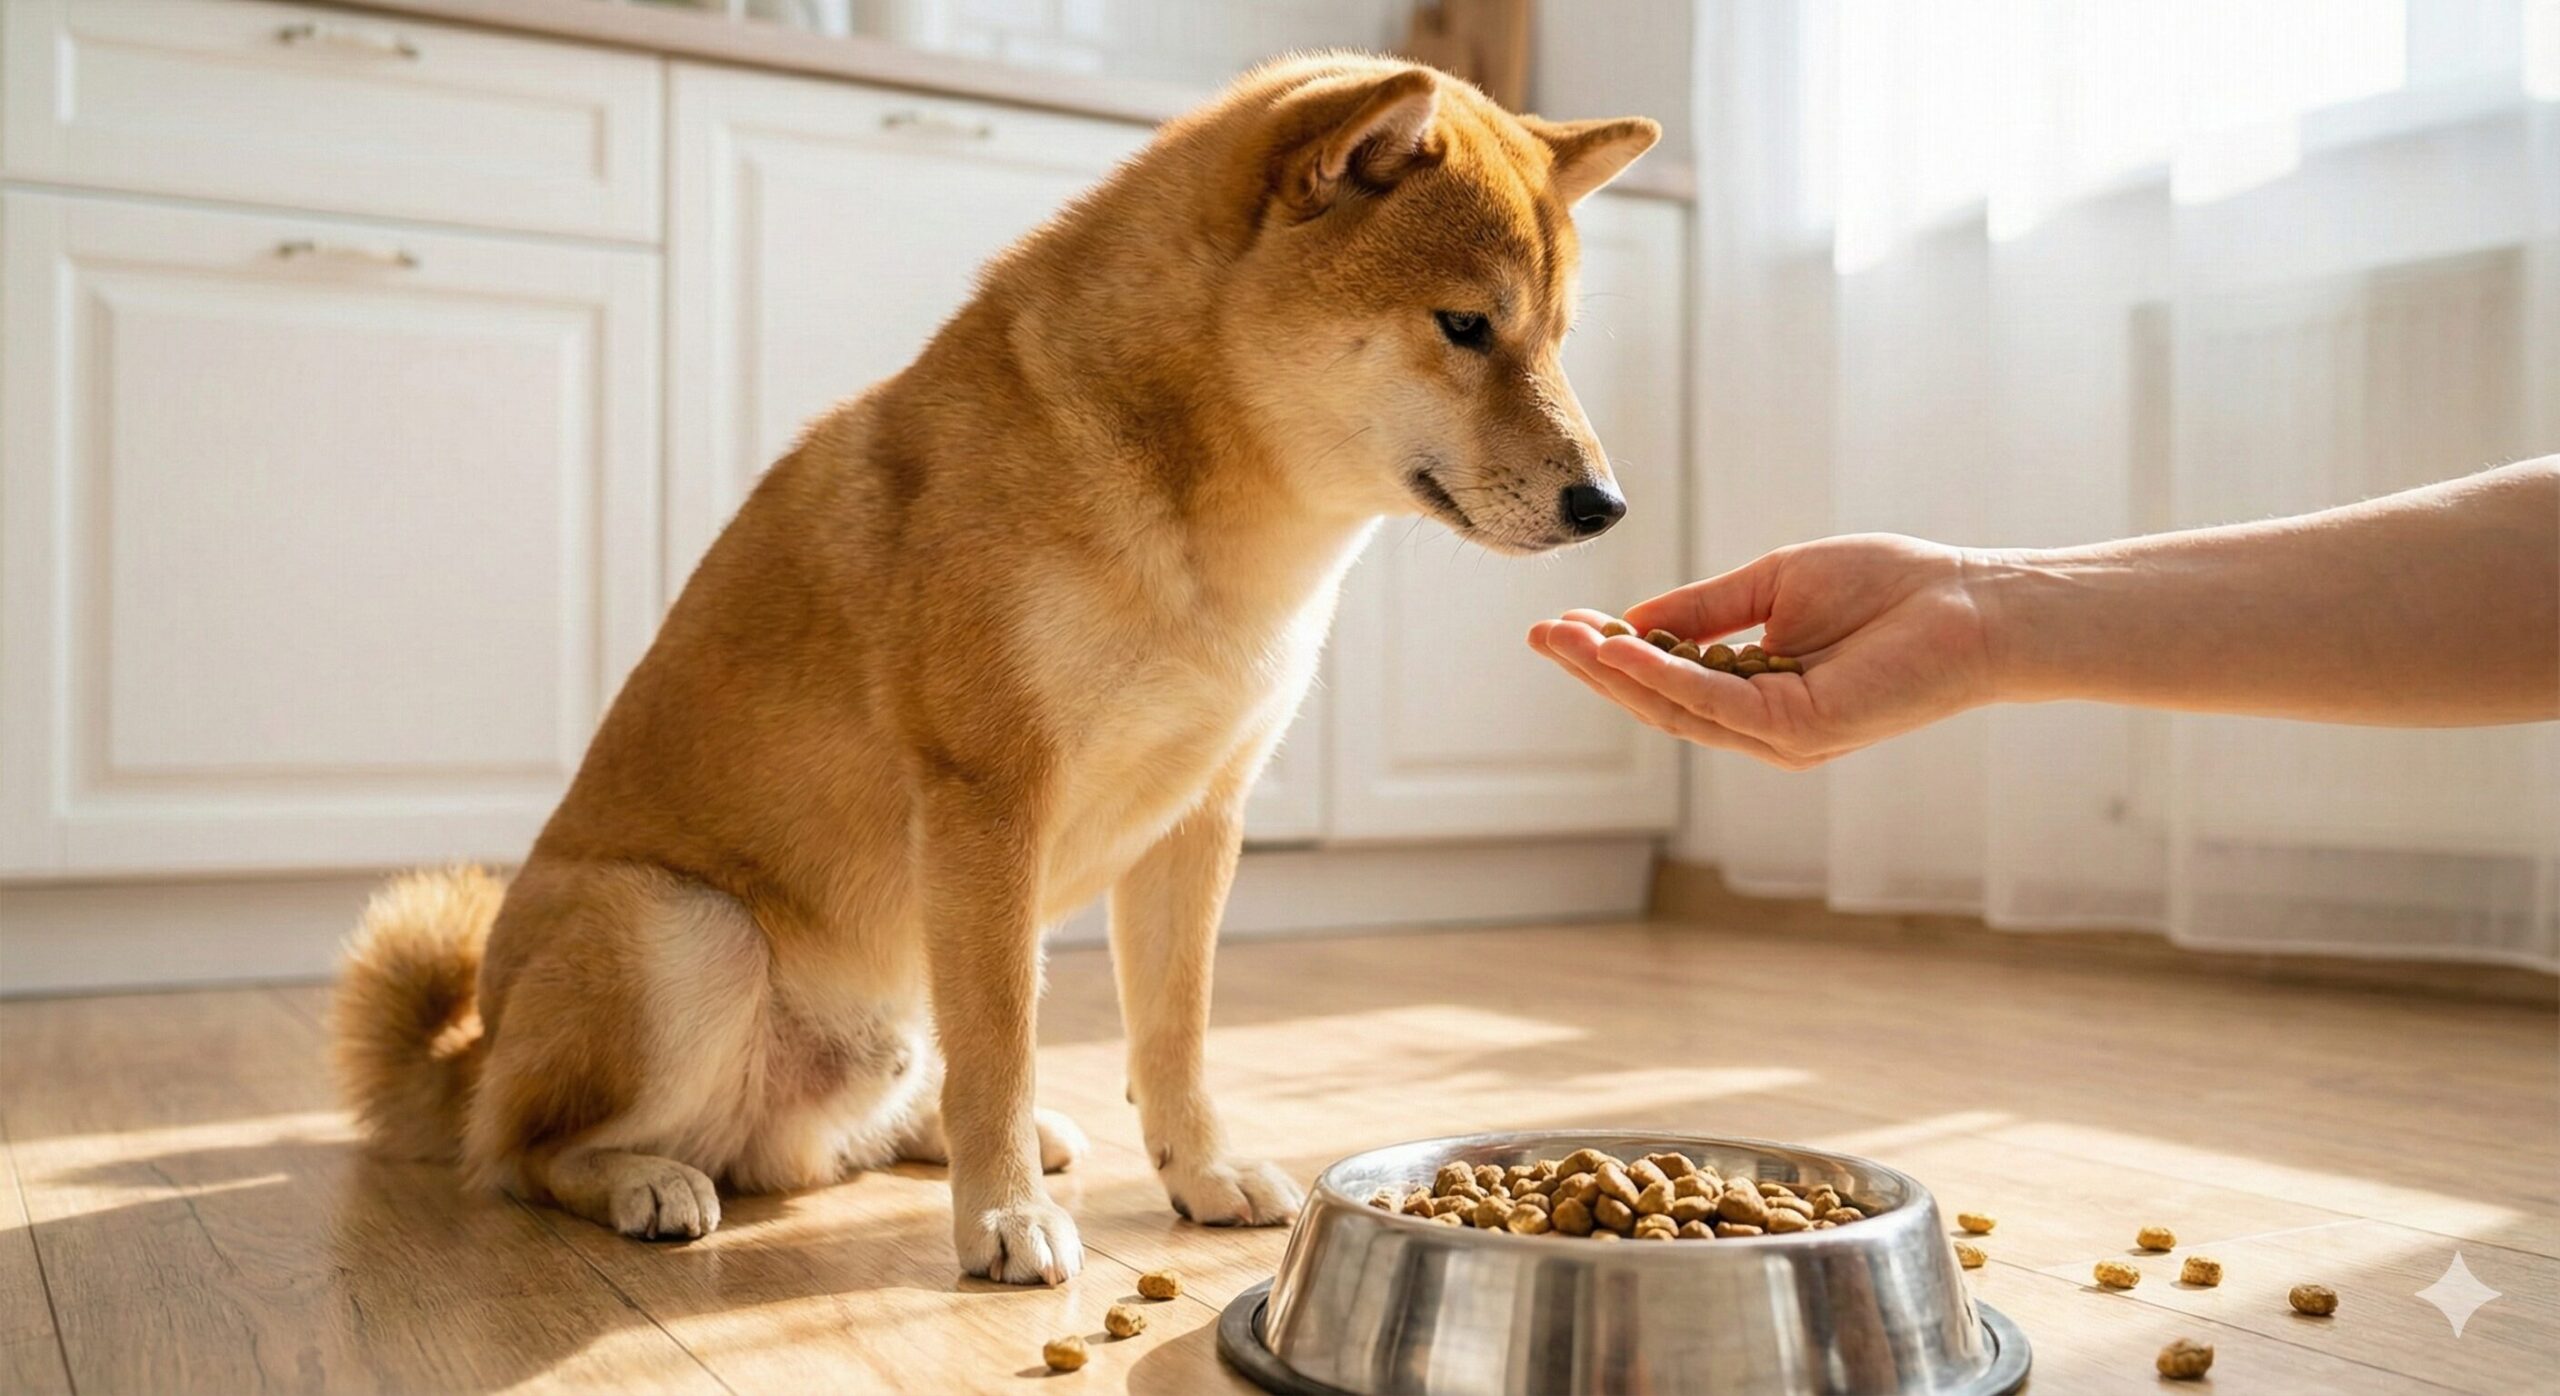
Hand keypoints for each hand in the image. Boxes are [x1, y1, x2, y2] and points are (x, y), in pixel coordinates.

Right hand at [1527, 534, 2003, 768]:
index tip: (1560, 622)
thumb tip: (1632, 620)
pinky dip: (1663, 676)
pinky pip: (1713, 704)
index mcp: (1756, 691)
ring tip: (1562, 636)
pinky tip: (1620, 647)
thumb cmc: (1890, 590)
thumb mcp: (1774, 585)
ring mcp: (1779, 736)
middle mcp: (1762, 727)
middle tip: (1539, 633)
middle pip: (1656, 704)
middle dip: (1593, 668)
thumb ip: (1706, 610)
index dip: (1609, 654)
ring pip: (1674, 710)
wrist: (1971, 605)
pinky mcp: (1799, 731)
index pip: (1666, 681)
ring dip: (1612, 672)